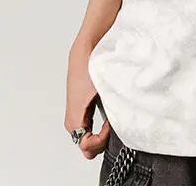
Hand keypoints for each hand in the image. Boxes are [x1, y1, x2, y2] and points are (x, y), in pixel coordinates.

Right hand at [65, 43, 109, 158]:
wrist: (87, 49)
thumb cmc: (90, 66)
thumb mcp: (102, 90)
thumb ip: (110, 109)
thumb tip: (122, 123)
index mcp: (73, 120)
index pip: (88, 147)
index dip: (102, 139)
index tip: (111, 123)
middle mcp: (72, 120)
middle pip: (88, 147)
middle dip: (103, 140)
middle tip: (114, 122)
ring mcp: (77, 115)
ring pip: (89, 138)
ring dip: (102, 133)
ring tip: (113, 117)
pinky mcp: (82, 108)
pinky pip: (90, 127)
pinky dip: (101, 127)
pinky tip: (111, 114)